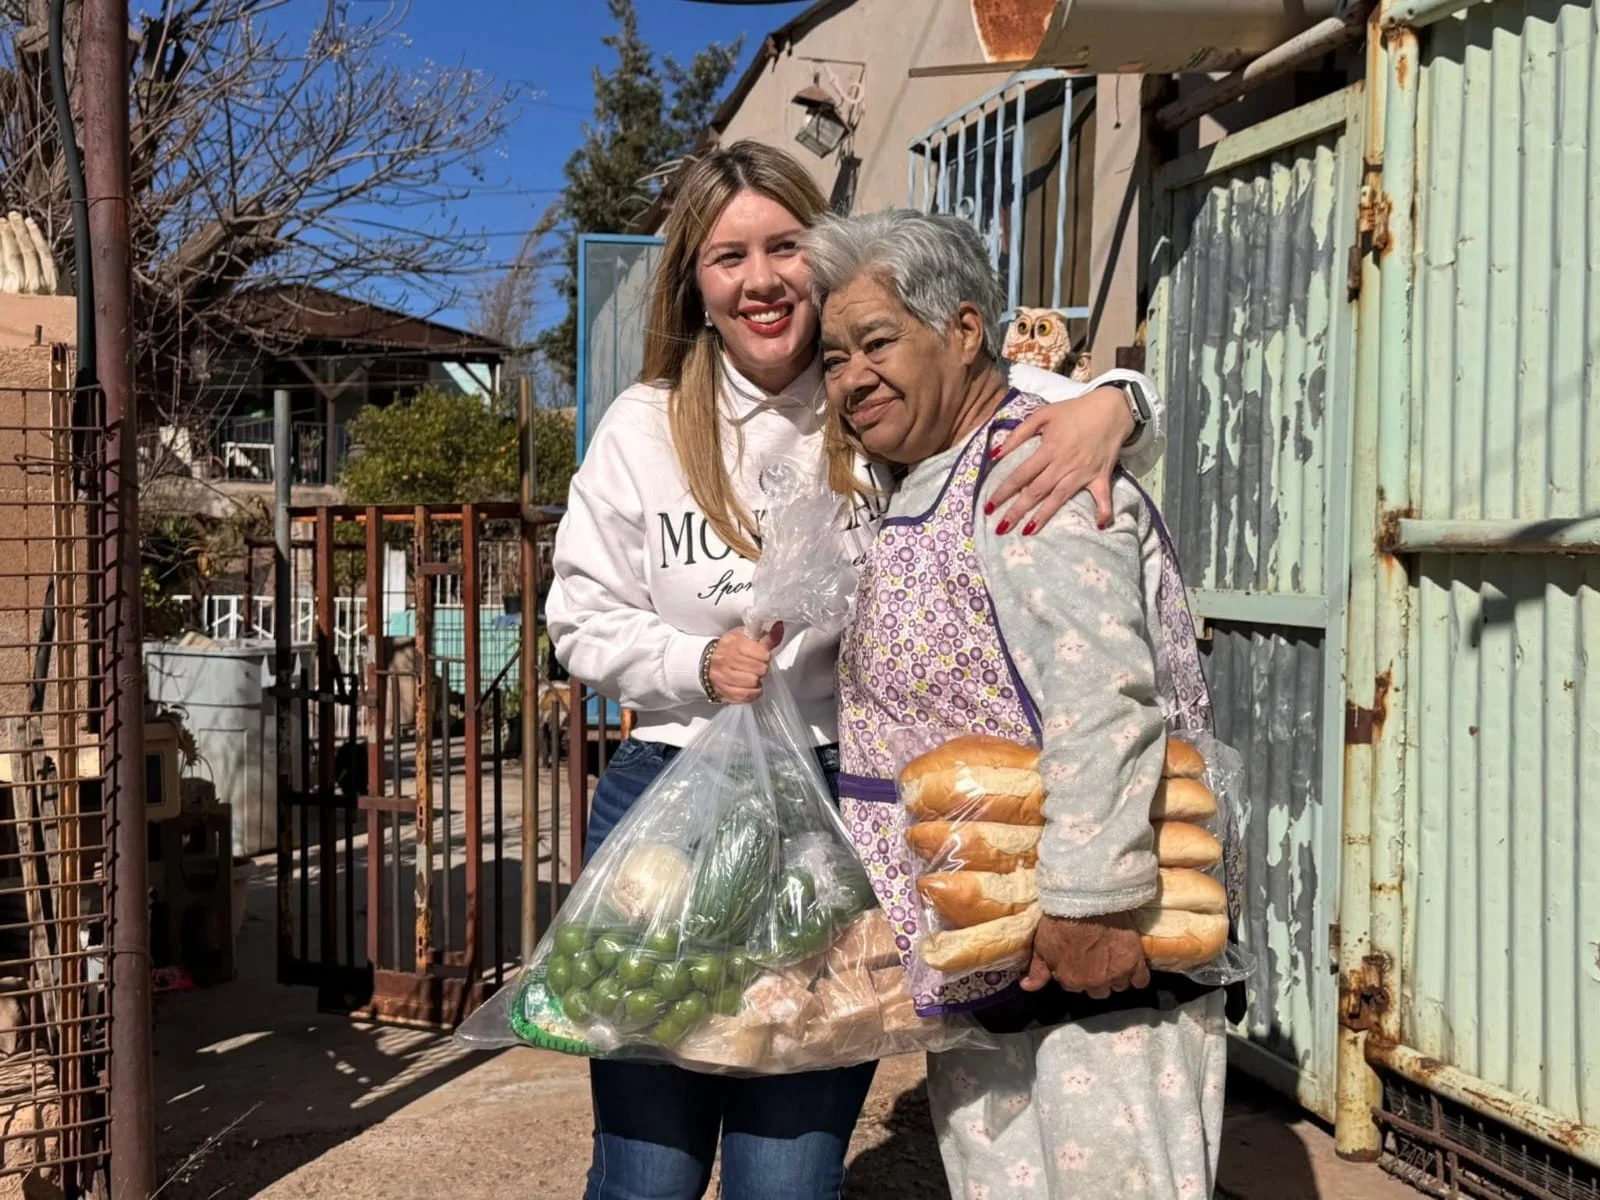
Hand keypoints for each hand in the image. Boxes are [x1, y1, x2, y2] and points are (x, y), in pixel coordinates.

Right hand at [706, 622, 783, 703]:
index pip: (761, 653)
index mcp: (733, 644)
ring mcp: (723, 678)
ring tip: (753, 675)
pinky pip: (746, 696)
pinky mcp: (724, 692)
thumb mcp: (745, 637)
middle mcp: (726, 661)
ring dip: (757, 681)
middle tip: (757, 666)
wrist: (707, 662)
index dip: (765, 655)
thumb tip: (779, 627)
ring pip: (753, 683)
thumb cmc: (730, 649)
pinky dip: (753, 692)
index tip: (762, 655)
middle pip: (759, 669)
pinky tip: (751, 686)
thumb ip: (766, 636)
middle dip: (762, 668)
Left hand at [987, 386, 1134, 533]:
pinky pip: (1103, 497)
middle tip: (1001, 528)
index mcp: (1049, 449)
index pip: (1021, 474)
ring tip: (1027, 531)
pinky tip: (1100, 526)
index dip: (1004, 491)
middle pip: (1037, 491)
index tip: (989, 507)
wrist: (1111, 408)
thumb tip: (996, 454)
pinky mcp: (1102, 477)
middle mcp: (1064, 464)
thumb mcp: (1043, 414)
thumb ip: (1018, 434)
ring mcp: (1083, 472)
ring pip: (1060, 497)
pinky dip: (1104, 511)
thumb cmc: (1074, 411)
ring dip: (1044, 516)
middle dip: (1017, 510)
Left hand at [1022, 913, 1149, 998]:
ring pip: (1119, 985)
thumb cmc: (1060, 921)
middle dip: (1095, 978)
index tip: (1076, 958)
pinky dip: (1137, 976)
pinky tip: (1132, 967)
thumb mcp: (1042, 946)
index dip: (1074, 971)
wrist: (1087, 901)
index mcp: (1071, 981)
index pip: (1073, 986)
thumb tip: (1026, 988)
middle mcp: (1095, 983)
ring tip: (1113, 959)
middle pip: (1098, 990)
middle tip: (1095, 959)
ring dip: (1115, 976)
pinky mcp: (1135, 963)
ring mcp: (1117, 974)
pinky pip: (1141, 981)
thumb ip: (1037, 972)